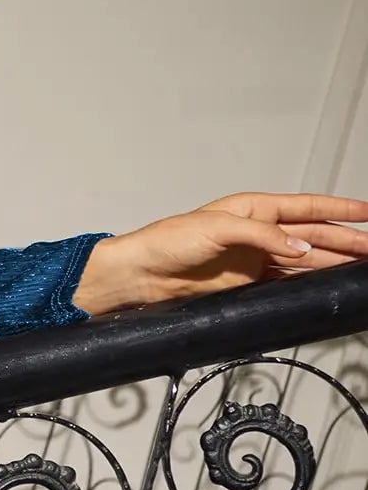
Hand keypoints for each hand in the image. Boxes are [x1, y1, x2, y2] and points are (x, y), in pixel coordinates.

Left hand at [72, 191, 367, 316]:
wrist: (144, 273)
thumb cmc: (168, 241)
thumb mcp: (216, 230)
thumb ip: (262, 237)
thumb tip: (301, 249)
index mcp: (254, 209)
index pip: (307, 207)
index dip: (341, 210)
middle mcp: (260, 231)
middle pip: (315, 235)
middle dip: (349, 240)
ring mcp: (257, 257)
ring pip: (308, 258)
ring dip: (337, 261)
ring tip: (364, 265)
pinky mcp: (250, 281)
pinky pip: (291, 279)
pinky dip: (313, 280)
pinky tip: (331, 281)